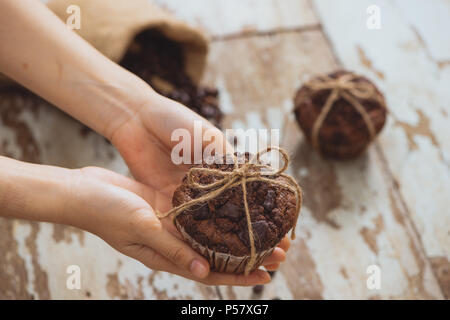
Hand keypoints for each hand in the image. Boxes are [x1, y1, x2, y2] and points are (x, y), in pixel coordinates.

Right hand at [69, 166, 275, 285]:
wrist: (83, 191)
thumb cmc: (107, 212)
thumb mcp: (142, 230)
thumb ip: (172, 249)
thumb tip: (204, 272)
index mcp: (166, 255)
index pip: (210, 271)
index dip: (239, 275)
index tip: (267, 274)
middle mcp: (173, 241)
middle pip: (217, 252)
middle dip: (248, 253)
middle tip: (279, 249)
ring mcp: (172, 222)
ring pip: (212, 231)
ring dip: (237, 231)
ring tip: (264, 227)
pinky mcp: (168, 204)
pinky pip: (199, 210)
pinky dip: (218, 210)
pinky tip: (234, 202)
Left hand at [109, 93, 289, 275]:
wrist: (136, 118)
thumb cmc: (175, 120)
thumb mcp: (207, 136)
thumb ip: (226, 158)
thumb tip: (251, 177)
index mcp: (221, 167)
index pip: (248, 195)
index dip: (265, 213)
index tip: (285, 230)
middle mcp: (207, 185)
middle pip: (232, 215)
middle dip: (251, 234)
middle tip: (275, 254)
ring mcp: (188, 195)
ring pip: (211, 224)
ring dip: (227, 242)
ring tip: (247, 260)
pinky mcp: (167, 200)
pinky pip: (183, 221)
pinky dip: (195, 236)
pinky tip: (211, 253)